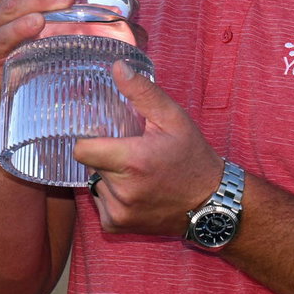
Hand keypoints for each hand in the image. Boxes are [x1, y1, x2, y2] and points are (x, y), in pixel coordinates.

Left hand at [72, 62, 224, 237]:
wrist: (211, 203)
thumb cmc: (192, 157)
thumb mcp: (172, 118)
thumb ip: (142, 92)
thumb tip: (117, 67)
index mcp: (132, 161)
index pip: (81, 148)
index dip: (91, 139)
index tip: (106, 135)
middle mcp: (122, 191)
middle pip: (89, 164)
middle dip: (105, 155)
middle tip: (130, 151)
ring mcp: (119, 212)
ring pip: (95, 183)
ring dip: (109, 177)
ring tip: (137, 173)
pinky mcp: (117, 226)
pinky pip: (101, 204)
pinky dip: (112, 196)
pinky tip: (136, 191)